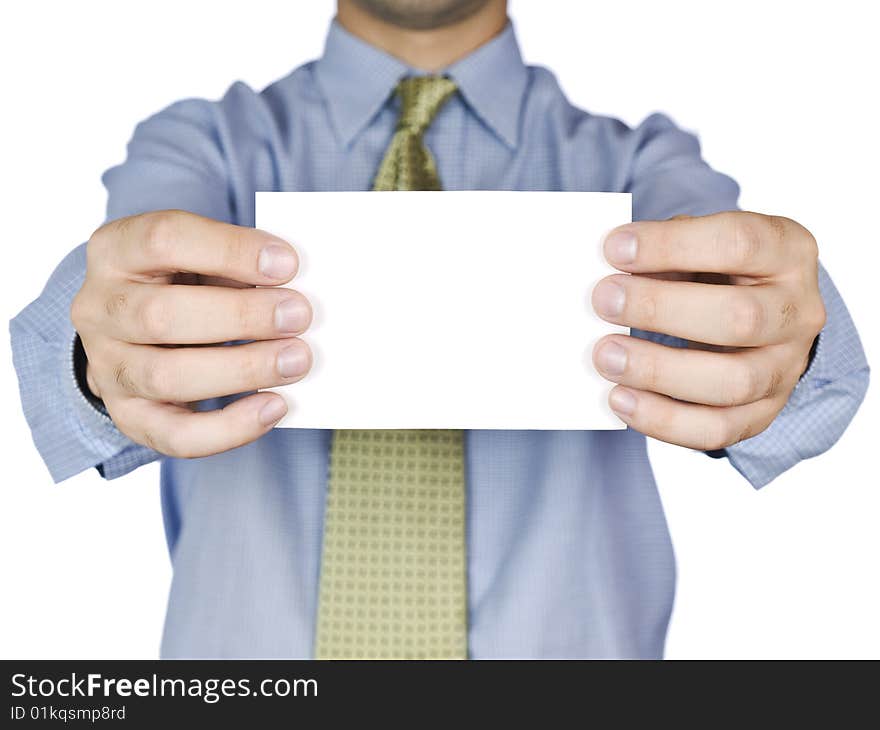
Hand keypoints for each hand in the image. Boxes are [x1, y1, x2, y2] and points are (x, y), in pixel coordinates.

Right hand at [71, 210, 311, 456]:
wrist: (135, 331)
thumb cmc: (184, 282)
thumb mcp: (201, 255)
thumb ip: (236, 265)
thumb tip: (292, 290)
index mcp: (116, 250)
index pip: (163, 239)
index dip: (230, 251)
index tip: (287, 263)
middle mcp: (99, 309)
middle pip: (161, 316)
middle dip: (240, 316)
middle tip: (298, 315)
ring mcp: (108, 366)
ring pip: (166, 377)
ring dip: (242, 370)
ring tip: (296, 360)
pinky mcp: (129, 415)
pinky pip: (175, 435)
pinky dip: (230, 427)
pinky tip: (275, 406)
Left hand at [591, 211, 825, 450]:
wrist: (758, 319)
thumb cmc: (717, 272)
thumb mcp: (699, 244)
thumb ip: (664, 253)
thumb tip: (610, 278)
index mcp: (788, 251)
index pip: (739, 242)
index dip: (672, 245)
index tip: (614, 248)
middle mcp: (799, 312)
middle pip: (740, 317)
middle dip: (661, 309)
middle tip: (604, 300)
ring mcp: (786, 368)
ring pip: (733, 382)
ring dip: (658, 371)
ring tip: (605, 356)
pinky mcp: (763, 413)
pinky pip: (717, 430)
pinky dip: (663, 420)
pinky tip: (620, 399)